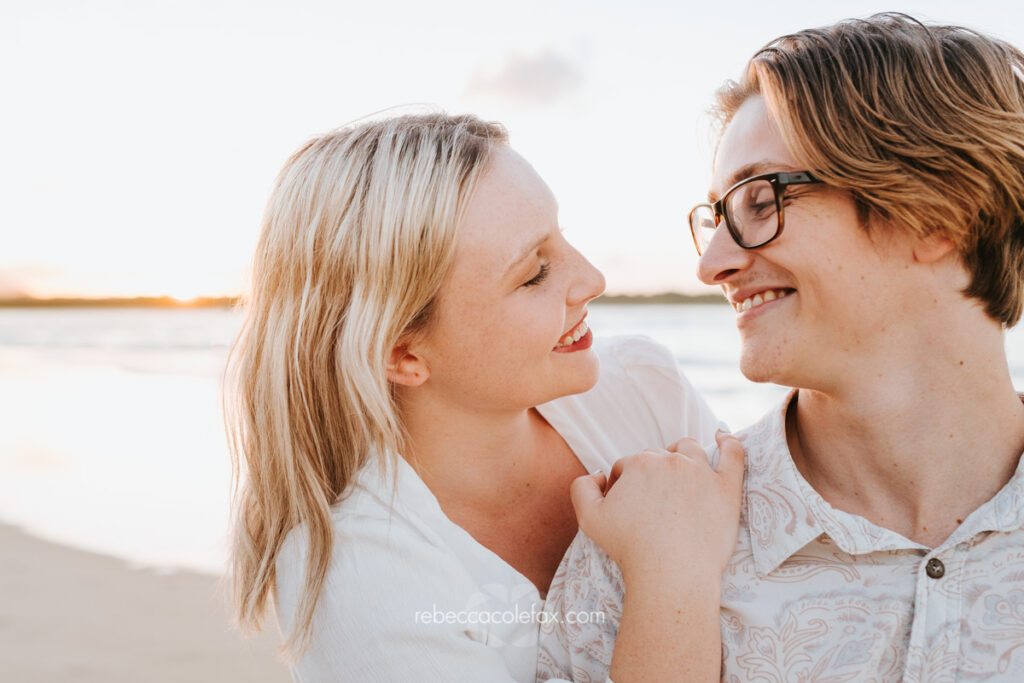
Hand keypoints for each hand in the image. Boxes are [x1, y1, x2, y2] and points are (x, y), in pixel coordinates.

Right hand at [569, 431, 744, 581]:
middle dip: (650, 475)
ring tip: (679, 476)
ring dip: (681, 455)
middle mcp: (671, 460)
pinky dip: (730, 442)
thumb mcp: (588, 519)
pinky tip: (723, 437)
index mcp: (638, 463)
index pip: (627, 465)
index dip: (623, 486)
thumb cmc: (630, 549)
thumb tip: (599, 475)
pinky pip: (734, 454)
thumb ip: (582, 488)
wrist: (671, 574)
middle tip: (650, 506)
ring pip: (690, 449)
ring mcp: (702, 472)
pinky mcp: (727, 488)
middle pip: (657, 457)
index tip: (626, 509)